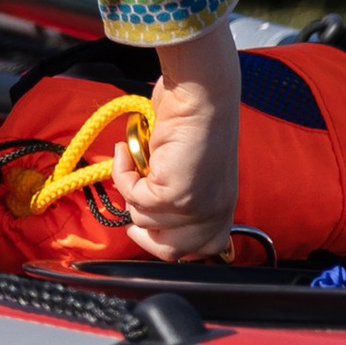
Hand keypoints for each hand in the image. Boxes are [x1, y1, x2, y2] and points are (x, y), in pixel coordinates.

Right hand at [117, 23, 240, 262]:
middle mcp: (214, 211)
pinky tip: (128, 150)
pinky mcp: (174, 196)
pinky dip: (123, 173)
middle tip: (130, 213)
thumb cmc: (193, 117)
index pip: (205, 248)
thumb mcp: (188, 164)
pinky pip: (133, 198)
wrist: (200, 93)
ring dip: (131, 189)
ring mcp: (195, 208)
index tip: (147, 229)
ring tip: (136, 158)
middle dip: (144, 236)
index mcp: (222, 204)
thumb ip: (177, 191)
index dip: (173, 244)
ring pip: (144, 221)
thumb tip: (145, 211)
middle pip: (172, 251)